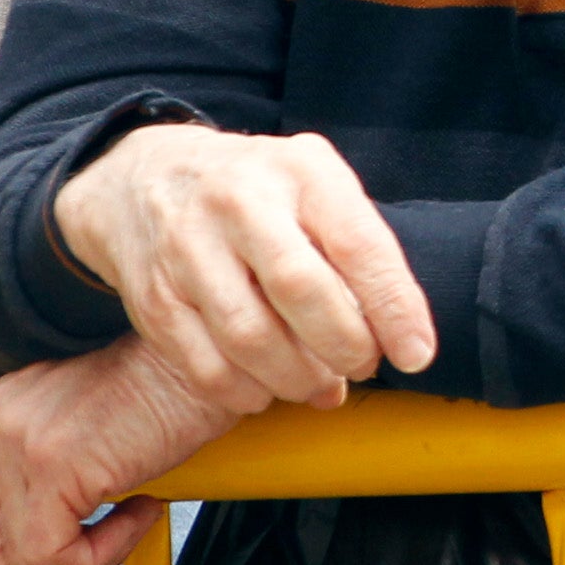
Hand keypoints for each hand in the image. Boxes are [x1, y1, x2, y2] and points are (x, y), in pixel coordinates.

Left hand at [0, 336, 241, 564]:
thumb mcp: (78, 434)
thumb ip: (36, 483)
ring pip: (4, 563)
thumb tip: (31, 553)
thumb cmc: (163, 396)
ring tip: (117, 533)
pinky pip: (53, 555)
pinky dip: (102, 555)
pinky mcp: (54, 465)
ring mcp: (15, 445)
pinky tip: (138, 514)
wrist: (206, 359)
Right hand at [52, 123, 434, 407]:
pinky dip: (245, 392)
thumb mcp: (317, 185)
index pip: (359, 245)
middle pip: (301, 290)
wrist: (147, 176)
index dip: (394, 307)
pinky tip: (267, 391)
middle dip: (345, 345)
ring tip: (321, 386)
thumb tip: (397, 337)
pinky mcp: (153, 296)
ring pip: (250, 337)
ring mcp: (188, 248)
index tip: (416, 353)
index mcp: (300, 171)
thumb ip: (356, 246)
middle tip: (364, 366)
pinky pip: (205, 364)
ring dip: (298, 378)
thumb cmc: (261, 191)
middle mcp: (240, 203)